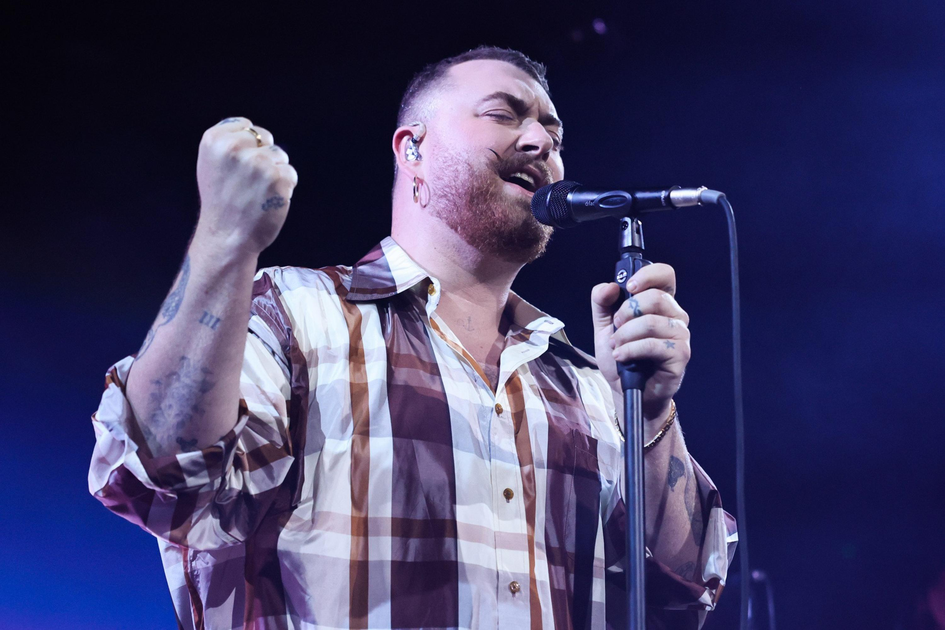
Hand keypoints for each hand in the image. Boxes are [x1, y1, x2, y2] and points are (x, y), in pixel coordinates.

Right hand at [194, 117, 297, 255]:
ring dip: (276, 173)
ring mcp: (257, 163)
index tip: (237, 167)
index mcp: (214, 140)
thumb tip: (253, 132)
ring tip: (257, 193)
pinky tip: (268, 200)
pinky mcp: (277, 178)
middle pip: (266, 138)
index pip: (245, 126)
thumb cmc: (221, 202)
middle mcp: (235, 148)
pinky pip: (290, 174)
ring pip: (281, 156)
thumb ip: (229, 144)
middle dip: (263, 156)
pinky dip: (285, 188)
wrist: (227, 236)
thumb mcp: (212, 164)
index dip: (248, 146)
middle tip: (248, 182)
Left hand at [590, 263, 690, 421]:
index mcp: (660, 303)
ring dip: (625, 335)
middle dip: (627, 312)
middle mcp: (675, 316)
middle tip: (616, 327)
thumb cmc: (621, 356)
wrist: (625, 390)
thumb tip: (609, 286)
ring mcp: (680, 336)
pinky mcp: (680, 355)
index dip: (648, 275)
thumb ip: (601, 303)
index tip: (629, 287)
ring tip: (616, 346)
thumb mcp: (603, 326)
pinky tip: (621, 356)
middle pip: (656, 297)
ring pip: (651, 322)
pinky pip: (654, 344)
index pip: (665, 275)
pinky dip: (631, 350)